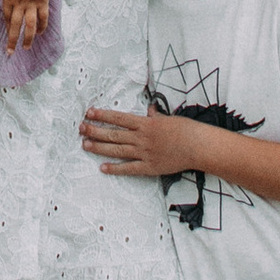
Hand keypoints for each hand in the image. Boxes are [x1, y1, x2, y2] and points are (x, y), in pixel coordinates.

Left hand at [1, 0, 52, 48]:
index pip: (7, 17)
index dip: (7, 27)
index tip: (8, 35)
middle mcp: (19, 4)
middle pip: (15, 26)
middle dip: (12, 40)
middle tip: (10, 52)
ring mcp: (32, 4)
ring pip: (29, 25)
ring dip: (28, 38)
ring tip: (26, 48)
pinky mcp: (42, 2)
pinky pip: (43, 18)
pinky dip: (42, 26)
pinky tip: (40, 33)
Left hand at [79, 105, 197, 178]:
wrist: (197, 146)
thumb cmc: (186, 130)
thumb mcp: (169, 118)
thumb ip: (155, 116)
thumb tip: (149, 110)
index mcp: (145, 123)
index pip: (119, 118)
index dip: (103, 115)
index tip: (89, 113)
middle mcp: (141, 138)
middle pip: (113, 134)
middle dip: (95, 130)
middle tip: (81, 128)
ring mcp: (144, 153)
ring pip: (117, 150)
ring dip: (100, 147)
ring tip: (85, 145)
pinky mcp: (149, 167)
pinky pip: (129, 168)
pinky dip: (116, 168)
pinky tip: (103, 167)